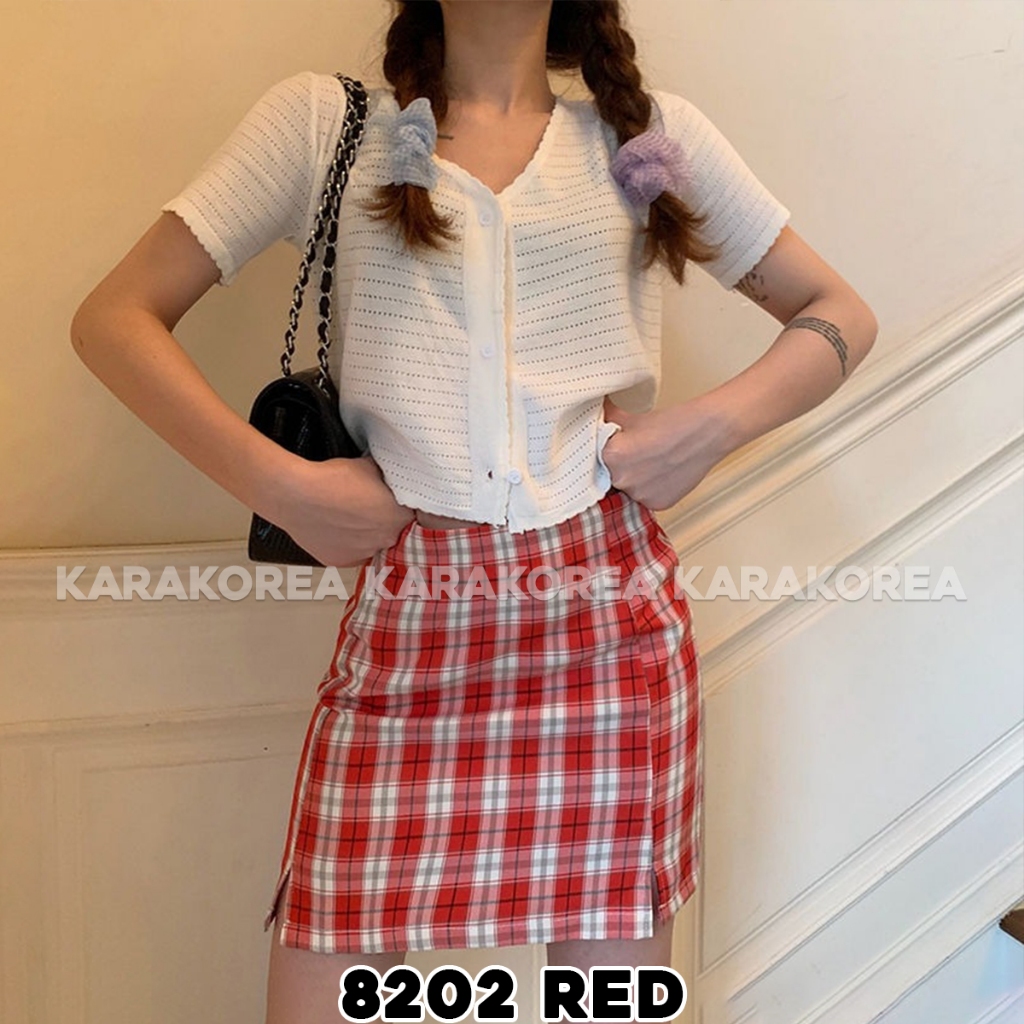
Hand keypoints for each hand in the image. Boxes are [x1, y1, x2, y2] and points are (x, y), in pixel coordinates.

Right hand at [272, 454, 415, 566]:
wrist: (298, 495)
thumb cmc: (332, 480)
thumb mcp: (369, 465)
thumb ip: (386, 475)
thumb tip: (389, 474)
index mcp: (399, 516)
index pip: (411, 514)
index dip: (399, 505)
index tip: (390, 501)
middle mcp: (386, 539)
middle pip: (393, 531)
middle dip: (383, 520)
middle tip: (367, 508)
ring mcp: (364, 553)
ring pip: (372, 544)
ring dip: (365, 534)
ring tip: (348, 517)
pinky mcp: (342, 561)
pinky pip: (351, 553)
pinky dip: (346, 543)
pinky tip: (336, 528)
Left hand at [600, 395, 731, 509]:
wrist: (706, 432)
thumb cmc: (673, 423)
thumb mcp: (632, 417)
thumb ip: (607, 419)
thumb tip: (593, 414)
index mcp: (611, 455)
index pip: (595, 458)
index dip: (606, 451)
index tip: (615, 446)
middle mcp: (622, 479)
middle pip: (611, 475)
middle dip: (620, 465)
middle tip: (637, 453)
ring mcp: (640, 494)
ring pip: (629, 488)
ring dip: (635, 479)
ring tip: (652, 461)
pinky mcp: (657, 504)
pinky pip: (646, 498)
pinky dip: (651, 488)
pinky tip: (662, 472)